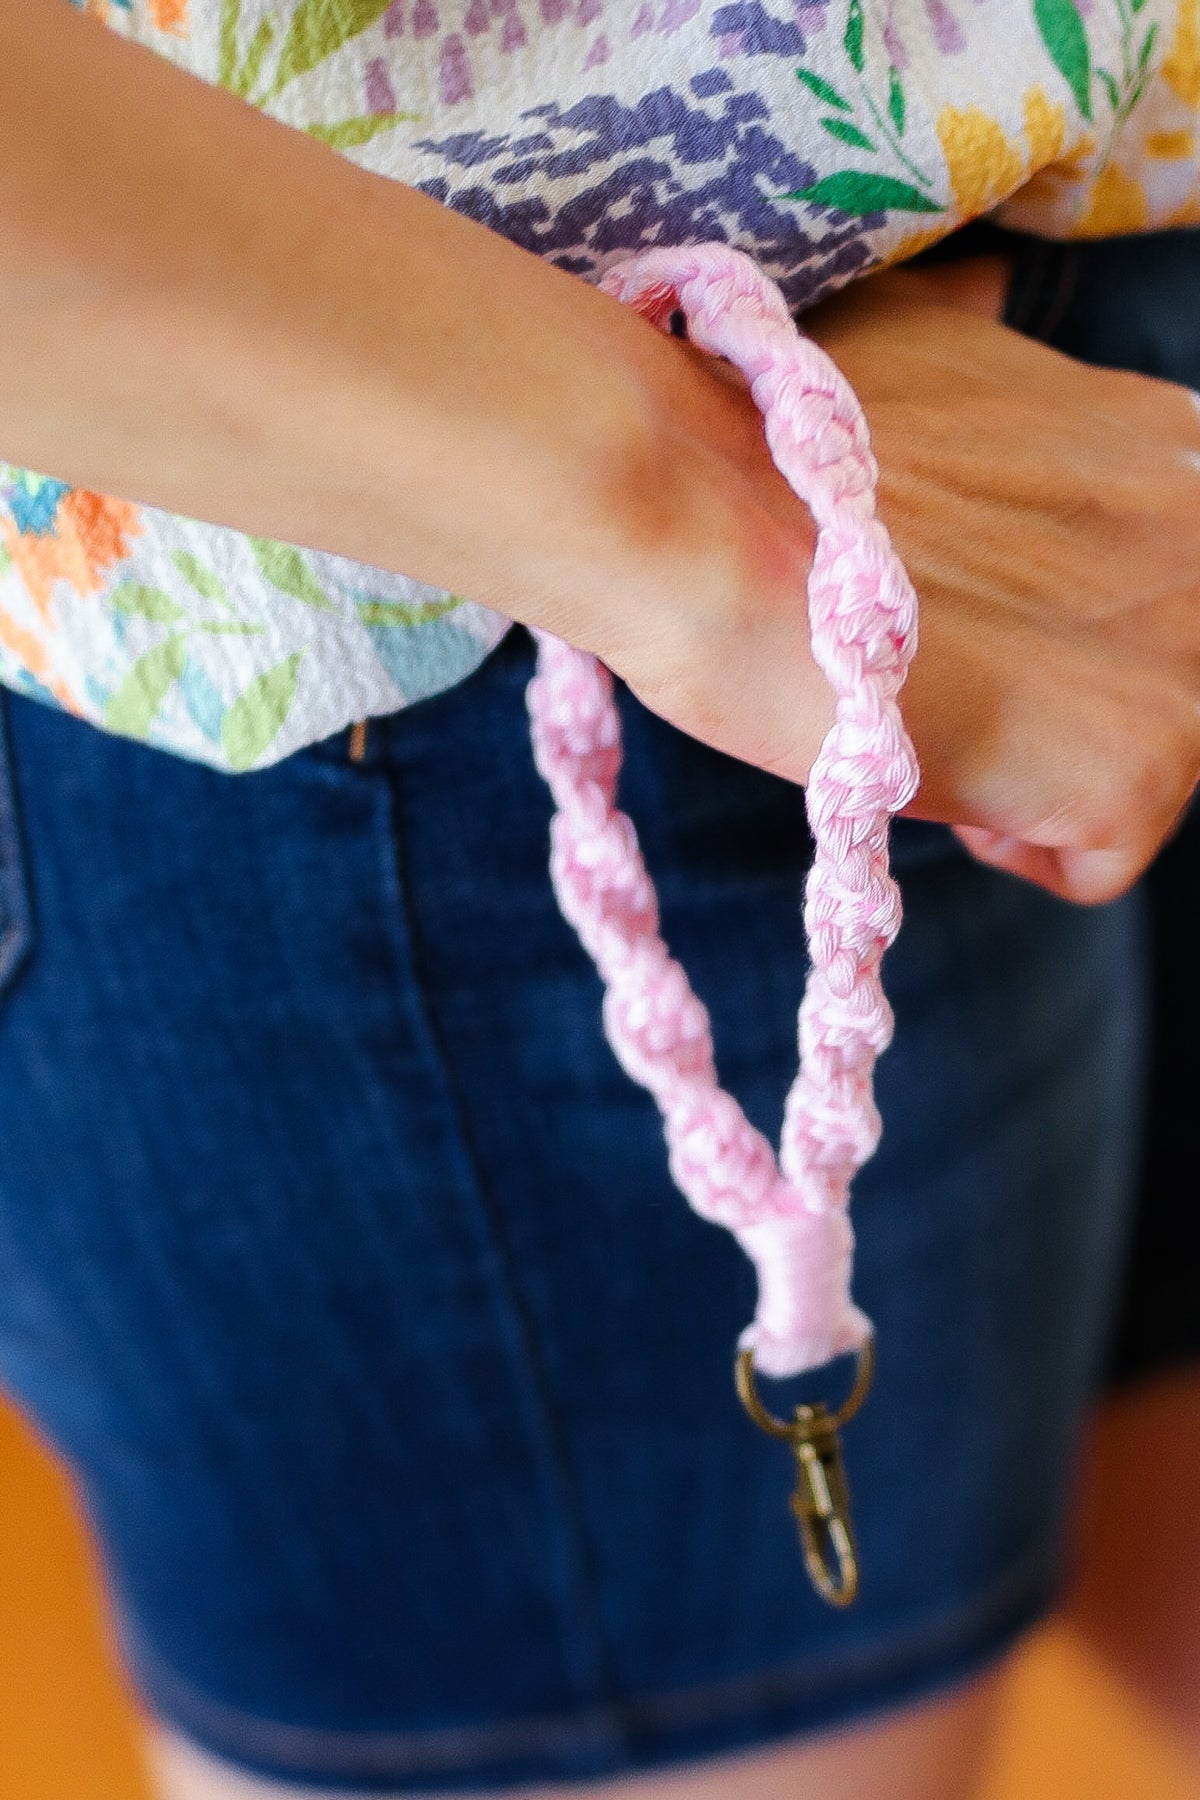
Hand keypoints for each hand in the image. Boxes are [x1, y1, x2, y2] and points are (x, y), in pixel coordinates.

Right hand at [794, 262, 1199, 903]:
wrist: (701, 503)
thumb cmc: (769, 431)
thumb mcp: (919, 335)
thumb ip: (991, 338)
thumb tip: (992, 291)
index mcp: (1169, 442)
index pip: (1157, 590)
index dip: (1057, 624)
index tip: (965, 624)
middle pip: (1164, 684)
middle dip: (1063, 700)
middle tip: (943, 680)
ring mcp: (1189, 656)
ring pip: (1146, 773)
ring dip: (1037, 773)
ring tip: (931, 724)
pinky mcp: (1139, 767)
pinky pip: (1100, 861)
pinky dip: (1015, 844)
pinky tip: (940, 781)